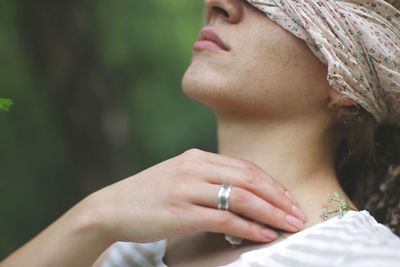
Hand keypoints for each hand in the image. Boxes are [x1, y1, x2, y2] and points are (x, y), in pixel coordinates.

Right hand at [85, 148, 306, 243]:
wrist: (111, 207)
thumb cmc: (148, 195)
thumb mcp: (178, 176)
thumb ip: (206, 178)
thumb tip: (239, 191)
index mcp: (196, 158)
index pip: (244, 167)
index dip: (271, 183)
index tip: (288, 198)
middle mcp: (194, 169)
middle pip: (249, 180)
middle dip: (278, 198)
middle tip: (298, 213)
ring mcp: (186, 189)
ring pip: (241, 199)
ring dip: (270, 213)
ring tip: (290, 225)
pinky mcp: (180, 212)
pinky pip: (224, 219)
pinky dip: (248, 228)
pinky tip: (263, 235)